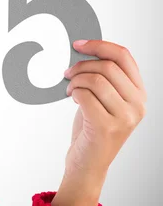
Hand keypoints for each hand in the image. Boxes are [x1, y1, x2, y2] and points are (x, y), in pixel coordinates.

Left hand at [53, 40, 146, 205]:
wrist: (88, 162)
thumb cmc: (92, 128)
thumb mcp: (104, 99)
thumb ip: (104, 77)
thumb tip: (84, 50)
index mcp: (139, 93)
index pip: (124, 56)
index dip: (99, 45)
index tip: (78, 44)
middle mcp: (137, 104)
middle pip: (107, 66)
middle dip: (81, 66)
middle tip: (68, 73)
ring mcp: (125, 117)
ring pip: (95, 79)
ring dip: (75, 80)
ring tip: (71, 89)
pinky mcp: (107, 126)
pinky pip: (85, 95)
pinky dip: (73, 92)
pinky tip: (72, 99)